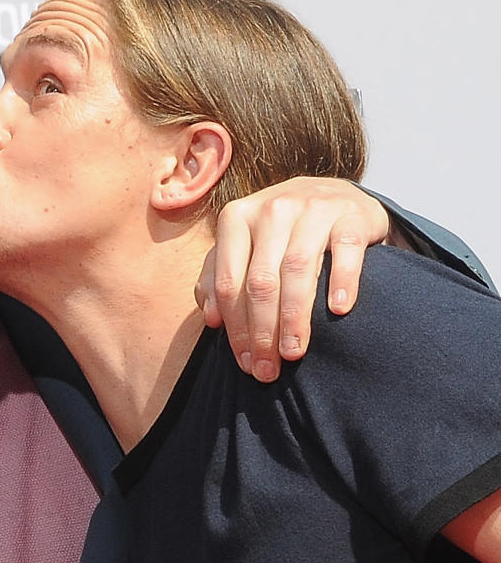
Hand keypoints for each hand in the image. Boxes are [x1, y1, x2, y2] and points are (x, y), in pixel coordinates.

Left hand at [196, 177, 388, 381]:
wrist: (332, 193)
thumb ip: (218, 277)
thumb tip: (211, 318)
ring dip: (294, 317)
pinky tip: (338, 310)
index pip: (229, 283)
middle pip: (261, 281)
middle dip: (262, 331)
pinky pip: (345, 250)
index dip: (235, 327)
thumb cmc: (278, 232)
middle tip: (268, 369)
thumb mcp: (242, 246)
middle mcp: (271, 210)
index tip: (246, 362)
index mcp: (236, 218)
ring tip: (293, 352)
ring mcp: (312, 208)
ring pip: (298, 269)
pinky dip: (341, 281)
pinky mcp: (352, 214)